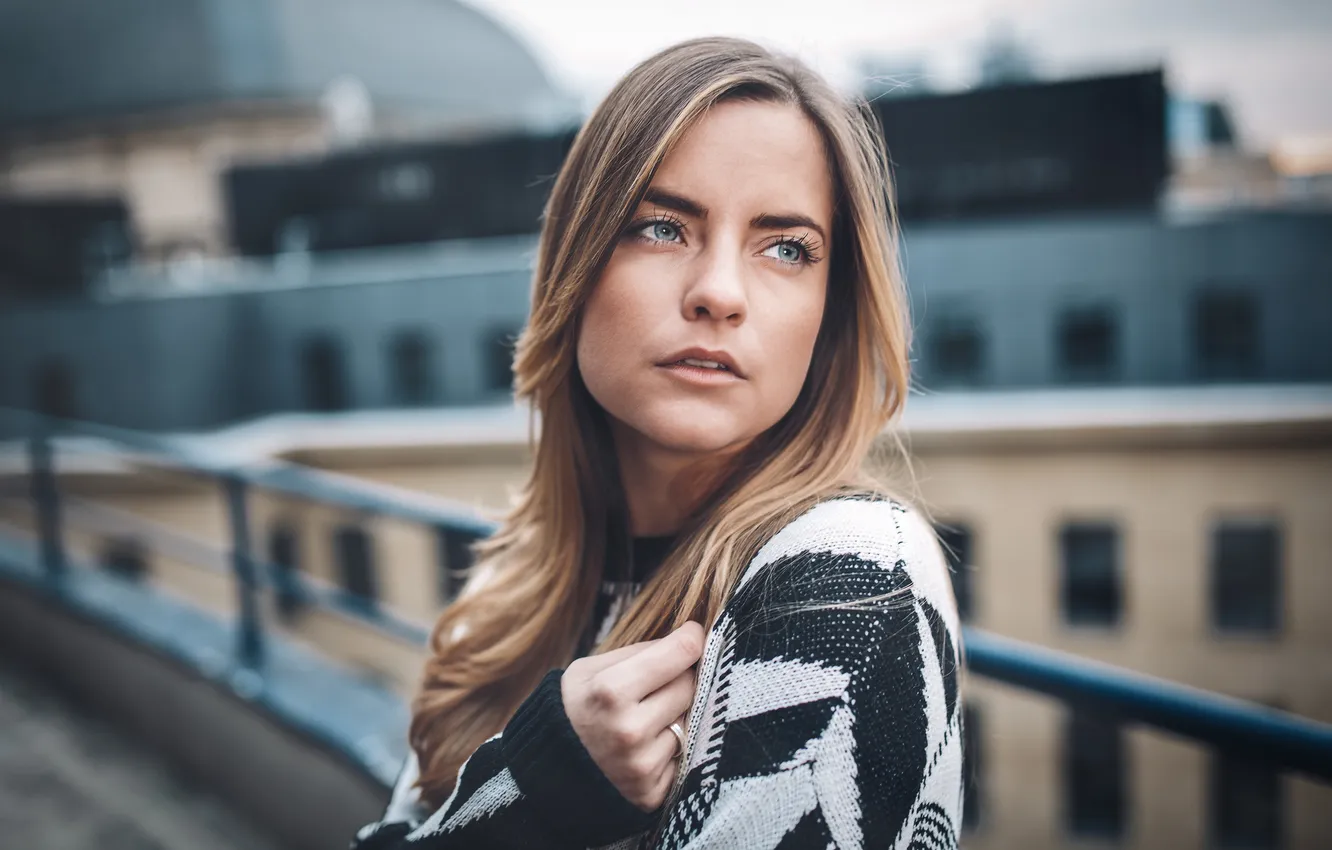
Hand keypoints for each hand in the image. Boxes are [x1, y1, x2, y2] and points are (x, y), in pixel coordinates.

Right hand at [562, 622, 703, 810]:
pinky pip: (681, 756)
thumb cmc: (573, 707)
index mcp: (611, 691)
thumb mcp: (590, 669)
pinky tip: (644, 746)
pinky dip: (668, 747)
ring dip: (674, 715)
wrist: (548, 768)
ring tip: (645, 717)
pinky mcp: (651, 792)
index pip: (681, 652)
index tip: (693, 633)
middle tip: (657, 681)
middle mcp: (630, 730)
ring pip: (688, 721)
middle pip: (688, 685)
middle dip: (679, 677)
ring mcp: (642, 765)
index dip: (691, 638)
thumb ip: (639, 652)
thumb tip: (688, 638)